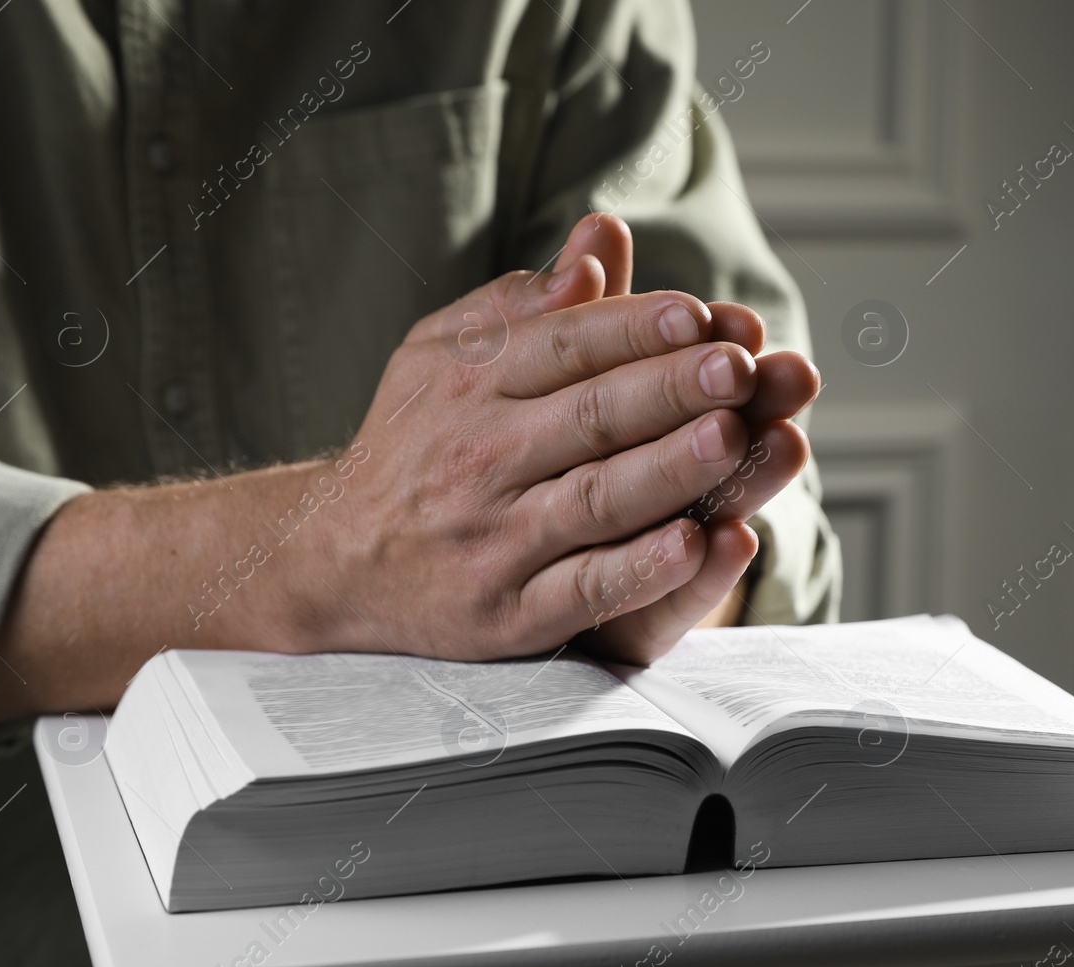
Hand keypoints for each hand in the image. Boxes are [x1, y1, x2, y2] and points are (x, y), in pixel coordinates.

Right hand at [0, 216, 817, 721]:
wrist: (333, 559)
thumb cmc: (413, 444)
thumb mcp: (444, 356)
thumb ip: (523, 306)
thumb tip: (598, 246)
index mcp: (468, 384)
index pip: (565, 346)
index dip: (636, 328)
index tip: (702, 316)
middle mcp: (478, 459)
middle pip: (590, 417)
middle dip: (670, 389)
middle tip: (740, 368)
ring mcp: (493, 541)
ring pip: (594, 499)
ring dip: (668, 469)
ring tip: (732, 437)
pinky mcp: (507, 614)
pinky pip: (583, 588)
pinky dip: (638, 569)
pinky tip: (693, 544)